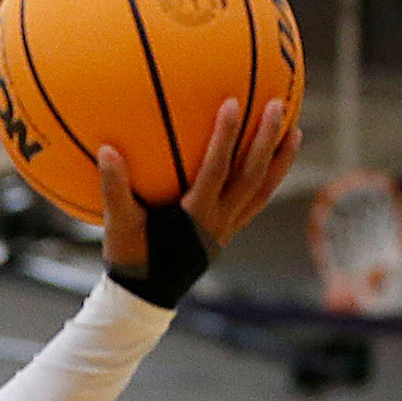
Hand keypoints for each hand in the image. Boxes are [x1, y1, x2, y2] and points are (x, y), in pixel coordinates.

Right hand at [100, 96, 299, 275]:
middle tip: (276, 105)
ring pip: (263, 190)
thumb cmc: (130, 258)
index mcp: (195, 216)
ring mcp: (228, 228)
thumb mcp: (118, 224)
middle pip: (251, 176)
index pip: (216, 170)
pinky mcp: (228, 232)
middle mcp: (219, 221)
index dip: (225, 137)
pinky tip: (273, 161)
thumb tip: (106, 149)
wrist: (145, 297)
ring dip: (281, 161)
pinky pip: (257, 201)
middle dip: (265, 140)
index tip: (231, 103)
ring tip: (295, 131)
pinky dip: (270, 179)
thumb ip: (114, 188)